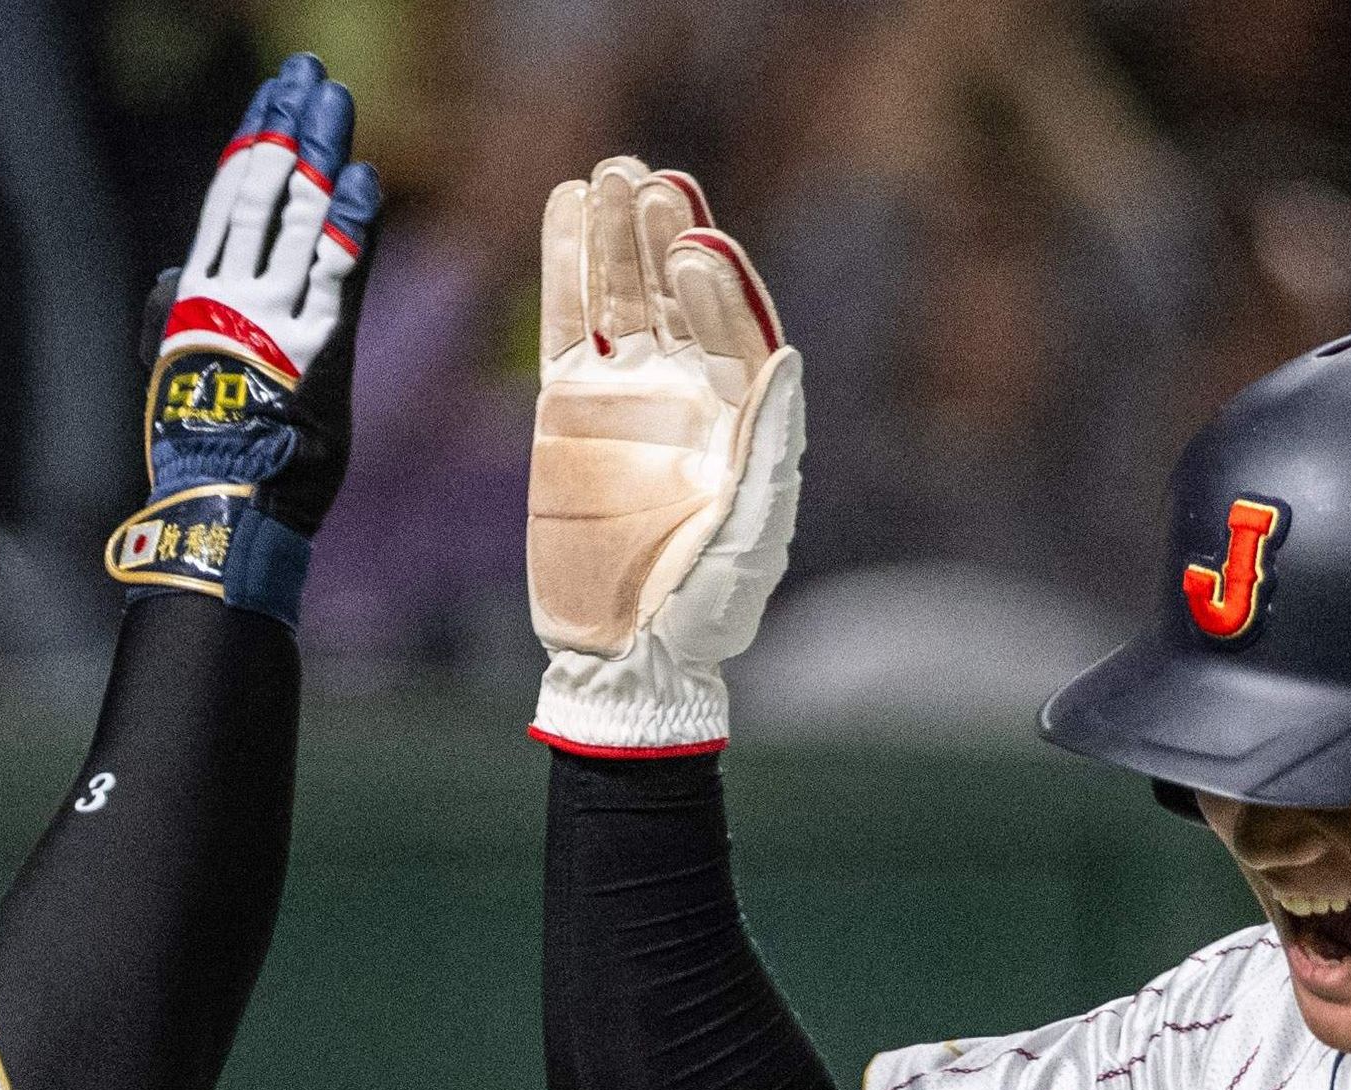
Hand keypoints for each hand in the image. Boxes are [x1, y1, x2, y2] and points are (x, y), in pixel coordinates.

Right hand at [105, 54, 384, 627]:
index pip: (227, 206)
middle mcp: (229, 301)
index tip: (270, 104)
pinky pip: (336, 277)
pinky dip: (351, 225)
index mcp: (194, 302)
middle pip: (263, 197)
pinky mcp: (315, 356)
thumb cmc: (207, 458)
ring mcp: (271, 324)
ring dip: (320, 156)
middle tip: (307, 78)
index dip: (251, 147)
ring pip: (297, 222)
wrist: (221, 517)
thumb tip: (171, 275)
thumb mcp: (175, 378)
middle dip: (288, 132)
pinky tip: (363, 178)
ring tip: (335, 102)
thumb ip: (174, 321)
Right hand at [527, 157, 802, 752]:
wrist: (630, 655)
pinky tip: (566, 207)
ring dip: (614, 235)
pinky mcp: (567, 408)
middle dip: (665, 236)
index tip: (696, 251)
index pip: (732, 327)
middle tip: (651, 181)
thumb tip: (786, 356)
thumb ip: (769, 445)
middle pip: (675, 293)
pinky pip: (565, 324)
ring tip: (608, 173)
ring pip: (618, 295)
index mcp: (742, 412)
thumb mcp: (754, 532)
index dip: (715, 286)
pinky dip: (564, 267)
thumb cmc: (707, 605)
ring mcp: (625, 393)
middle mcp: (687, 390)